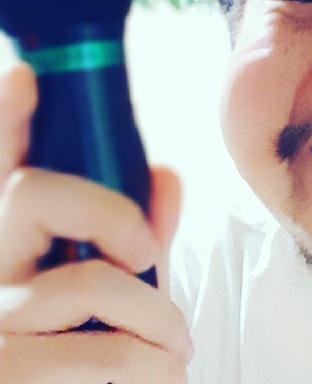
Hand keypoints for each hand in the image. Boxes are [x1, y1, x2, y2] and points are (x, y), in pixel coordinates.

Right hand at [0, 63, 192, 382]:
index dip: (5, 118)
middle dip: (115, 218)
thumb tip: (167, 178)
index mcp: (6, 241)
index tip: (24, 74)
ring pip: (87, 280)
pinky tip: (162, 375)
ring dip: (156, 318)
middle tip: (150, 257)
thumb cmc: (97, 353)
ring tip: (176, 351)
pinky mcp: (3, 374)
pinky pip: (98, 353)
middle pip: (32, 193)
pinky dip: (150, 365)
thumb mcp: (119, 287)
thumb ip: (136, 230)